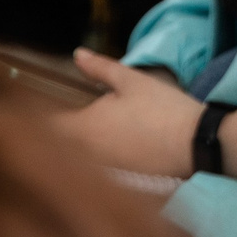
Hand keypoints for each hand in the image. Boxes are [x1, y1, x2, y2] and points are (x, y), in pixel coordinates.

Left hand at [52, 51, 198, 178]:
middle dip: (57, 134)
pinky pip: (96, 172)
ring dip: (76, 150)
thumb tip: (77, 54)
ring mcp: (100, 172)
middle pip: (59, 148)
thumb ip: (99, 68)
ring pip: (77, 161)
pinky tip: (111, 151)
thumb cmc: (161, 108)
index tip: (48, 106)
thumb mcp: (131, 80)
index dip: (42, 117)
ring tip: (88, 134)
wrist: (195, 144)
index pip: (46, 127)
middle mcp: (85, 155)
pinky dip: (96, 162)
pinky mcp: (118, 182)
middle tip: (66, 117)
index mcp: (82, 128)